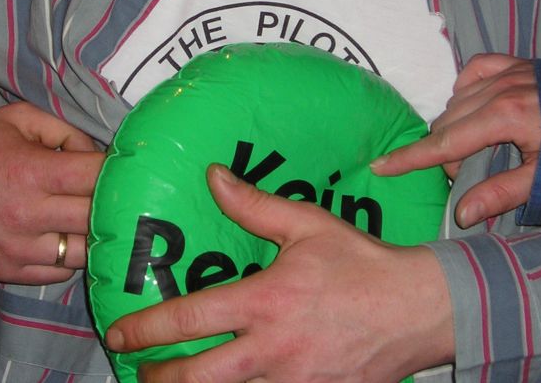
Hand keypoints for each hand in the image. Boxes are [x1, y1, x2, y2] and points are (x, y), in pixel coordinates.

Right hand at [0, 102, 103, 283]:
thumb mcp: (19, 119)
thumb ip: (66, 132)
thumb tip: (98, 154)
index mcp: (32, 172)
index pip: (97, 177)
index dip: (119, 171)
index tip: (127, 168)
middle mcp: (27, 215)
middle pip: (97, 218)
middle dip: (112, 204)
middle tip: (120, 195)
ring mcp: (16, 248)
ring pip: (83, 253)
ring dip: (94, 236)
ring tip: (94, 220)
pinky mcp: (5, 271)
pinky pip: (58, 273)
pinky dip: (69, 257)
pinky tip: (67, 237)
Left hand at [105, 164, 453, 382]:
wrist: (420, 309)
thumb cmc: (362, 263)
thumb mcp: (308, 225)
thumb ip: (253, 205)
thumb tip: (212, 177)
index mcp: (265, 301)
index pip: (189, 319)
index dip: (145, 329)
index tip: (120, 332)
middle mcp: (272, 350)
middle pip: (196, 379)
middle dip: (158, 378)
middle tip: (140, 370)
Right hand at [371, 54, 540, 227]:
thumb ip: (500, 193)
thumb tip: (461, 213)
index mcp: (505, 118)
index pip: (445, 143)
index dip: (410, 158)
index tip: (379, 165)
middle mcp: (499, 89)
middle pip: (448, 122)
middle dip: (447, 150)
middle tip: (469, 172)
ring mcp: (507, 71)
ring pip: (457, 98)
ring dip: (456, 122)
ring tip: (477, 144)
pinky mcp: (516, 62)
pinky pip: (474, 70)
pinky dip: (466, 88)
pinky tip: (475, 103)